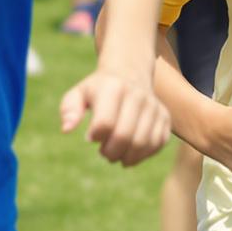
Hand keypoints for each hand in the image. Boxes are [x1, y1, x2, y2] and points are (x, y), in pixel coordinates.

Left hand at [57, 68, 171, 165]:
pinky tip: (131, 152)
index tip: (91, 136)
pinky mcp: (165, 117)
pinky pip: (157, 144)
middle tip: (104, 153)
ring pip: (142, 144)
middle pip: (124, 136)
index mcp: (114, 88)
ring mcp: (154, 106)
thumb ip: (70, 109)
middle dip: (110, 152)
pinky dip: (143, 155)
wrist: (130, 73)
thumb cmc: (99, 90)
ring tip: (117, 154)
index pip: (105, 123)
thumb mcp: (79, 93)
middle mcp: (138, 95)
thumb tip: (67, 129)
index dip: (95, 137)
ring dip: (126, 157)